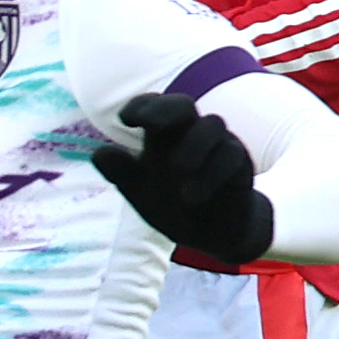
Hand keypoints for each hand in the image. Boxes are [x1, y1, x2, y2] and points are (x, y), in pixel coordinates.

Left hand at [91, 94, 274, 265]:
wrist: (211, 233)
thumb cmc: (173, 204)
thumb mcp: (140, 193)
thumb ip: (121, 173)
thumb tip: (99, 154)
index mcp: (164, 136)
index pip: (154, 107)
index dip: (141, 106)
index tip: (125, 119)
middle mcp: (191, 134)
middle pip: (183, 105)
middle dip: (165, 109)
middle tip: (147, 123)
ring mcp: (219, 146)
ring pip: (212, 124)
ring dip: (193, 145)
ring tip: (177, 170)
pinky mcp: (239, 165)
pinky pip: (230, 156)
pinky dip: (210, 174)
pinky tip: (191, 197)